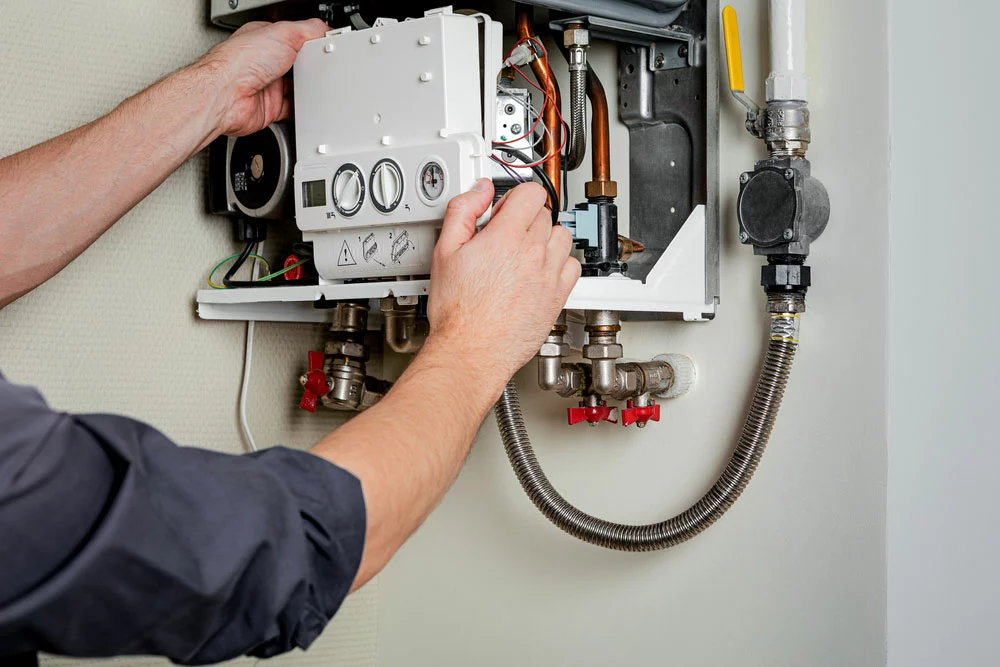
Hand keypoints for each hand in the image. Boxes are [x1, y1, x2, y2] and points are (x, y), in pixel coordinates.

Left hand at [196, 19, 328, 136]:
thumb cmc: (240, 62)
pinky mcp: (270, 107)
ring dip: (307, 89)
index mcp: (266, 39)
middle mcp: (265, 62)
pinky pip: (292, 109)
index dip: (312, 41)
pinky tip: (307, 105)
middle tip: (324, 67)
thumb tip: (324, 28)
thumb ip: (308, 29)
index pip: (296, 37)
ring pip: (297, 88)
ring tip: (316, 86)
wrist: (225, 96)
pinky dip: (302, 110)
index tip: (327, 46)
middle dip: (312, 67)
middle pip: (299, 65)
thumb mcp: (283, 33)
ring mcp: (268, 85)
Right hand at [426, 179, 580, 389]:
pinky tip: (541, 270)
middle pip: (544, 214)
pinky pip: (572, 266)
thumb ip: (463, 211)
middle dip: (525, 219)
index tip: (504, 211)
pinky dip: (560, 263)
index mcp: (506, 237)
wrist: (471, 350)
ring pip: (562, 236)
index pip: (530, 193)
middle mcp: (533, 253)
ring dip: (545, 238)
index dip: (515, 198)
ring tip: (525, 252)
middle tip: (506, 236)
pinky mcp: (557, 295)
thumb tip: (480, 191)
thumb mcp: (444, 251)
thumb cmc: (457, 311)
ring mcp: (549, 275)